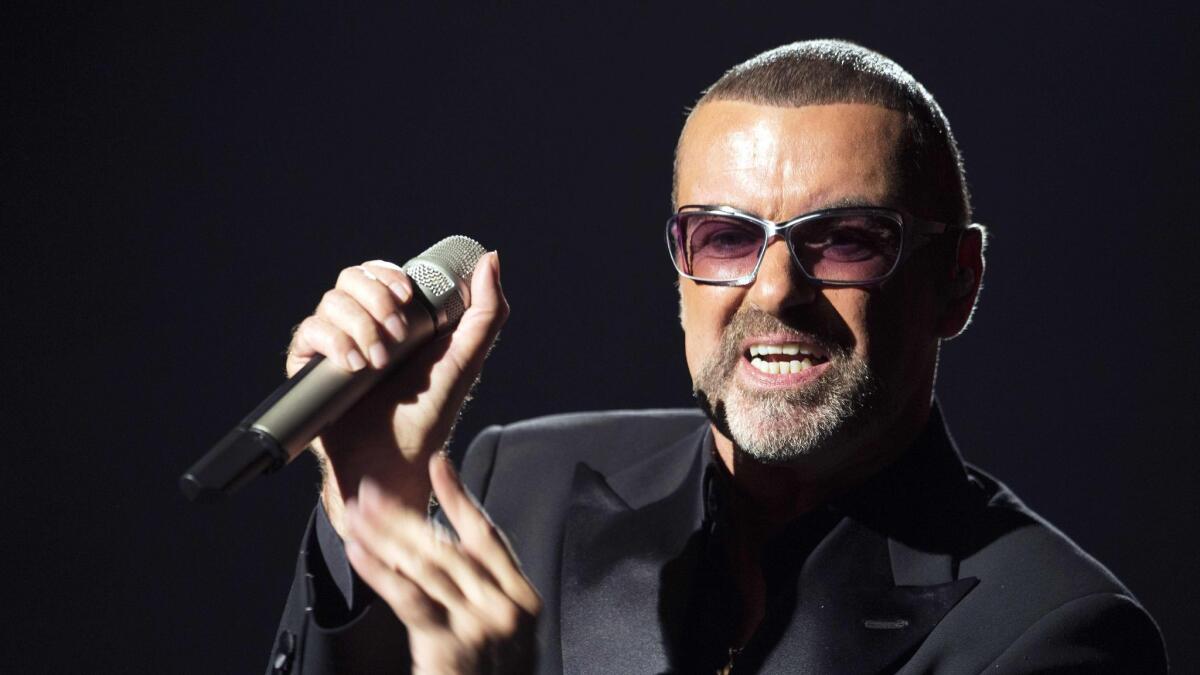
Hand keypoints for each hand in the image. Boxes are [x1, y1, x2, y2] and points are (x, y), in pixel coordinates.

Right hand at [286, 251, 507, 528]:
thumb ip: (486, 312)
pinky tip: (353, 367)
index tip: (407, 296)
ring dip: (359, 326)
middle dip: (375, 300)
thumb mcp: (466, 359)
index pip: (380, 273)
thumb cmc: (429, 416)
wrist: (392, 462)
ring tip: (377, 363)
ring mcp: (334, 344)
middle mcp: (361, 326)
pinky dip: (334, 343)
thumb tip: (491, 258)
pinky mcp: (310, 366)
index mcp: (395, 319)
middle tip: (396, 335)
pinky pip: (309, 331)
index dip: (390, 276)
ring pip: (331, 302)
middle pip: (351, 279)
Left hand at [344, 455, 541, 673]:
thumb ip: (486, 595)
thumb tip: (444, 550)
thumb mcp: (505, 637)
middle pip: (447, 546)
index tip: (438, 466)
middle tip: (372, 492)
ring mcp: (479, 626)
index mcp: (522, 599)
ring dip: (383, 536)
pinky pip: (407, 597)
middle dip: (404, 515)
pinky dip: (379, 570)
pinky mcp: (449, 646)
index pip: (487, 535)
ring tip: (356, 517)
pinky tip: (359, 552)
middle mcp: (505, 607)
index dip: (459, 497)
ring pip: (424, 566)